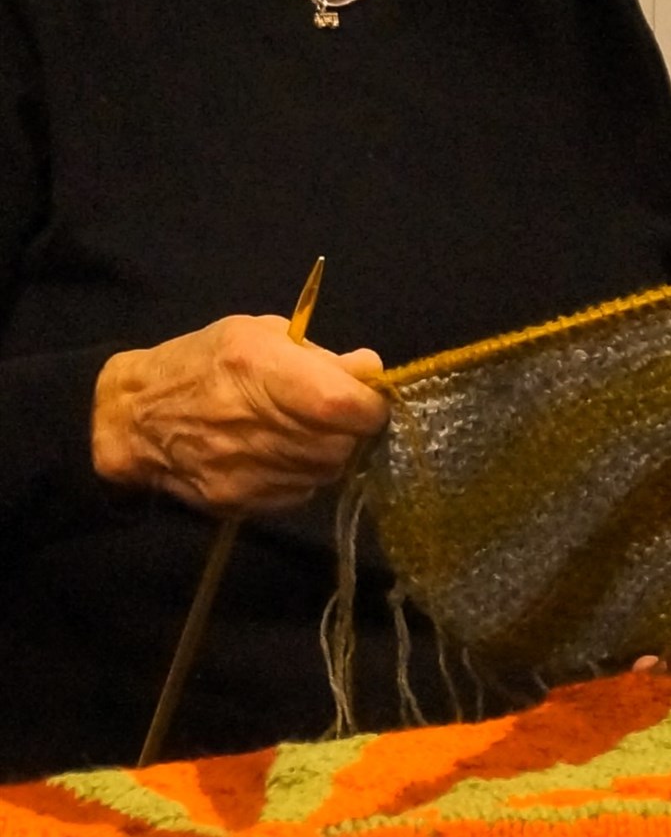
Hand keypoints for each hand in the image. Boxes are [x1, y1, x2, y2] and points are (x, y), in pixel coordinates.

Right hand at [92, 315, 388, 512]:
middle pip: (341, 443)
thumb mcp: (256, 335)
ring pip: (326, 471)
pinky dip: (306, 474)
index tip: (369, 399)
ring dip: (332, 452)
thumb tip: (371, 370)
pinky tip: (285, 453)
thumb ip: (318, 355)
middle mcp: (251, 424)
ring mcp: (243, 470)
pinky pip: (300, 492)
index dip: (369, 405)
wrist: (131, 419)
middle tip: (340, 415)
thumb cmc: (201, 364)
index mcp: (257, 370)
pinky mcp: (237, 501)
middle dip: (354, 430)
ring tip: (310, 431)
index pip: (341, 405)